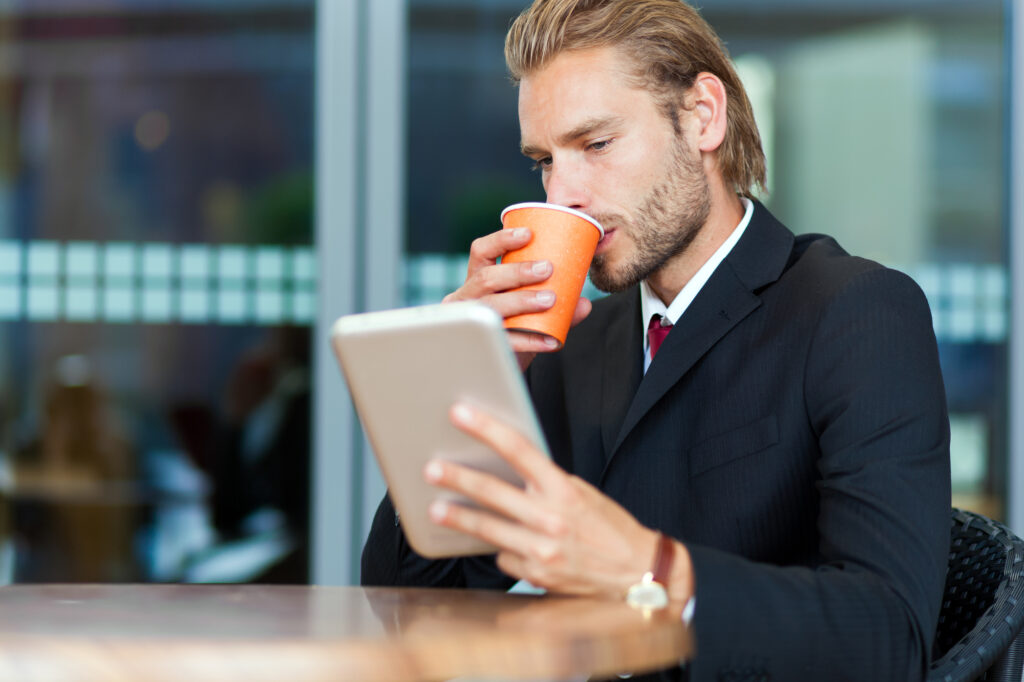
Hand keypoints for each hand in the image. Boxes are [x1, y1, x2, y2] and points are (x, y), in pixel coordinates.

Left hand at [424, 403, 692, 602]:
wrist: (638, 574)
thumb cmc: (609, 528)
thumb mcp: (582, 494)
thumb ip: (547, 484)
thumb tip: (508, 469)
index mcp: (564, 489)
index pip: (518, 450)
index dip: (486, 428)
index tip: (460, 413)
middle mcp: (550, 518)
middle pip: (492, 491)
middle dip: (456, 477)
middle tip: (430, 468)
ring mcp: (541, 550)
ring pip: (488, 529)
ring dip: (459, 517)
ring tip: (436, 510)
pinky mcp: (536, 574)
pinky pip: (505, 556)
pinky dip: (503, 549)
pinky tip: (511, 546)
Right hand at [443, 228, 591, 369]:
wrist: (497, 367)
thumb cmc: (513, 330)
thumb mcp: (533, 314)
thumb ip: (558, 309)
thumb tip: (584, 303)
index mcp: (477, 279)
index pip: (481, 251)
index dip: (501, 240)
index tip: (528, 234)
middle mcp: (467, 297)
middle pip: (486, 278)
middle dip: (517, 272)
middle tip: (547, 269)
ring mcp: (468, 322)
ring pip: (491, 307)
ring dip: (521, 300)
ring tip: (550, 300)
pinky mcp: (478, 345)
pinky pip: (504, 340)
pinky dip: (530, 339)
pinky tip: (552, 340)